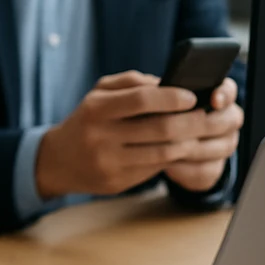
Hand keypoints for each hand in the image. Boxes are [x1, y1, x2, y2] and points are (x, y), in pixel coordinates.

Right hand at [36, 71, 208, 198]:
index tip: (192, 96)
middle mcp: (101, 136)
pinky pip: (154, 169)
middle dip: (190, 122)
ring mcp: (109, 162)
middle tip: (206, 116)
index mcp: (96, 109)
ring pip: (162, 153)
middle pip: (159, 128)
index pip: (142, 100)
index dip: (172, 97)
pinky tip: (181, 149)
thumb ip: (132, 83)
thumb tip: (167, 83)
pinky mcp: (117, 182)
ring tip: (198, 133)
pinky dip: (172, 158)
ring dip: (187, 143)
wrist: (58, 160)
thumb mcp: (99, 93)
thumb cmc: (87, 119)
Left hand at [163, 77, 243, 192]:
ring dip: (192, 148)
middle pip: (229, 121)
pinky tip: (169, 166)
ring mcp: (224, 145)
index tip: (213, 100)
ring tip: (167, 147)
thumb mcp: (155, 98)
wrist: (159, 147)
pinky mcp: (214, 168)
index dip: (224, 95)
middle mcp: (227, 119)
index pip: (228, 91)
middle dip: (202, 125)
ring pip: (219, 148)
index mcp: (217, 96)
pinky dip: (188, 169)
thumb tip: (146, 84)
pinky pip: (207, 170)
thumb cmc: (160, 113)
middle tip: (176, 128)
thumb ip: (154, 88)